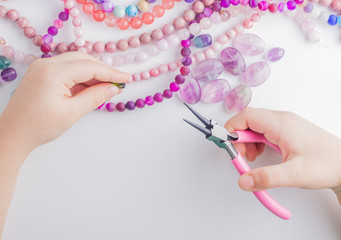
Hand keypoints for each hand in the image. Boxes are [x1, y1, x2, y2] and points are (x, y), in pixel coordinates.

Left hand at [0, 52, 129, 153]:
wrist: (13, 134)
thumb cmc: (39, 126)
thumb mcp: (71, 113)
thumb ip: (95, 97)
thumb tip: (113, 88)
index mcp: (53, 72)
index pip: (90, 67)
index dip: (111, 73)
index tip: (126, 79)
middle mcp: (46, 64)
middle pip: (83, 60)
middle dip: (102, 71)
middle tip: (118, 84)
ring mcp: (42, 67)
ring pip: (76, 63)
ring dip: (92, 73)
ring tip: (106, 88)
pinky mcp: (42, 73)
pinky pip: (67, 69)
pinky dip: (81, 77)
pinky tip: (91, 88)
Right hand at [225, 108, 340, 203]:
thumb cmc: (327, 165)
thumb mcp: (295, 174)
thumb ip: (267, 177)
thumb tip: (244, 180)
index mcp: (281, 124)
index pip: (246, 116)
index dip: (232, 128)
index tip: (228, 146)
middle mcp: (282, 120)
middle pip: (248, 120)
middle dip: (240, 139)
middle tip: (243, 158)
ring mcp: (285, 124)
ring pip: (255, 126)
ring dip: (248, 142)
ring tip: (254, 159)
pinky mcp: (287, 130)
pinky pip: (263, 131)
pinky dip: (257, 143)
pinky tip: (262, 155)